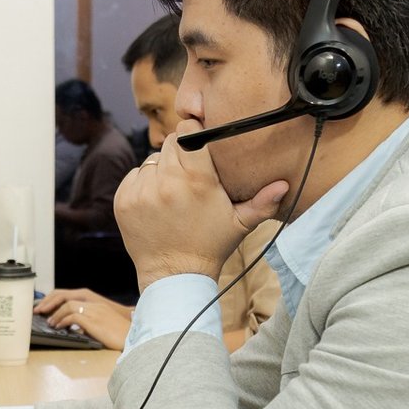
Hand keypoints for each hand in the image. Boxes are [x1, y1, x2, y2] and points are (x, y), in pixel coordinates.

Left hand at [34, 288, 130, 349]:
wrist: (134, 336)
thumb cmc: (120, 333)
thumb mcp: (102, 323)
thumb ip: (89, 320)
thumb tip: (74, 327)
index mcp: (95, 301)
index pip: (68, 294)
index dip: (53, 299)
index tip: (43, 306)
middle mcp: (93, 302)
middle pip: (64, 295)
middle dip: (49, 302)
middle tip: (38, 311)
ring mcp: (94, 310)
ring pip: (67, 305)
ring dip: (55, 314)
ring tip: (49, 322)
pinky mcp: (94, 320)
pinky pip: (73, 316)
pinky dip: (63, 321)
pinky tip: (59, 327)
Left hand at [114, 120, 286, 288]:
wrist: (175, 276)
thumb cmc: (211, 246)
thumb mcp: (240, 224)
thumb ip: (263, 202)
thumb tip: (284, 184)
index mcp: (197, 181)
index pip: (188, 133)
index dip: (194, 136)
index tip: (198, 145)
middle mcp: (167, 182)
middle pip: (170, 143)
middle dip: (180, 153)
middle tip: (189, 174)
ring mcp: (142, 192)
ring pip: (152, 160)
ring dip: (162, 170)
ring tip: (173, 194)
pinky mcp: (124, 201)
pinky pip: (135, 176)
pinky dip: (144, 184)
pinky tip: (157, 203)